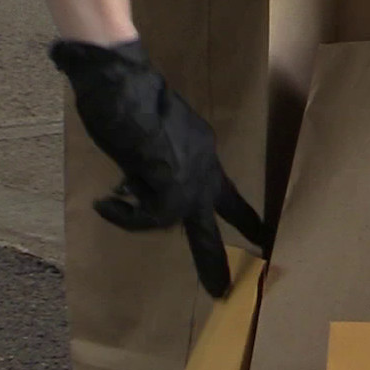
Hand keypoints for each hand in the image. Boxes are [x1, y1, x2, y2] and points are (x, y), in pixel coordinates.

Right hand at [50, 39, 268, 297]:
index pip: (228, 191)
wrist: (119, 79)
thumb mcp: (150, 138)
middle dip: (218, 257)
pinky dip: (125, 216)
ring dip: (138, 220)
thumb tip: (145, 185)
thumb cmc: (126, 97)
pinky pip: (151, 218)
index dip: (244, 217)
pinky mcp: (173, 182)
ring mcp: (192, 174)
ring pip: (180, 221)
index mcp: (204, 152)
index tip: (264, 237)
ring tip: (111, 206)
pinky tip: (105, 203)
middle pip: (223, 216)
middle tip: (223, 291)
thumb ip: (157, 164)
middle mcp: (206, 164)